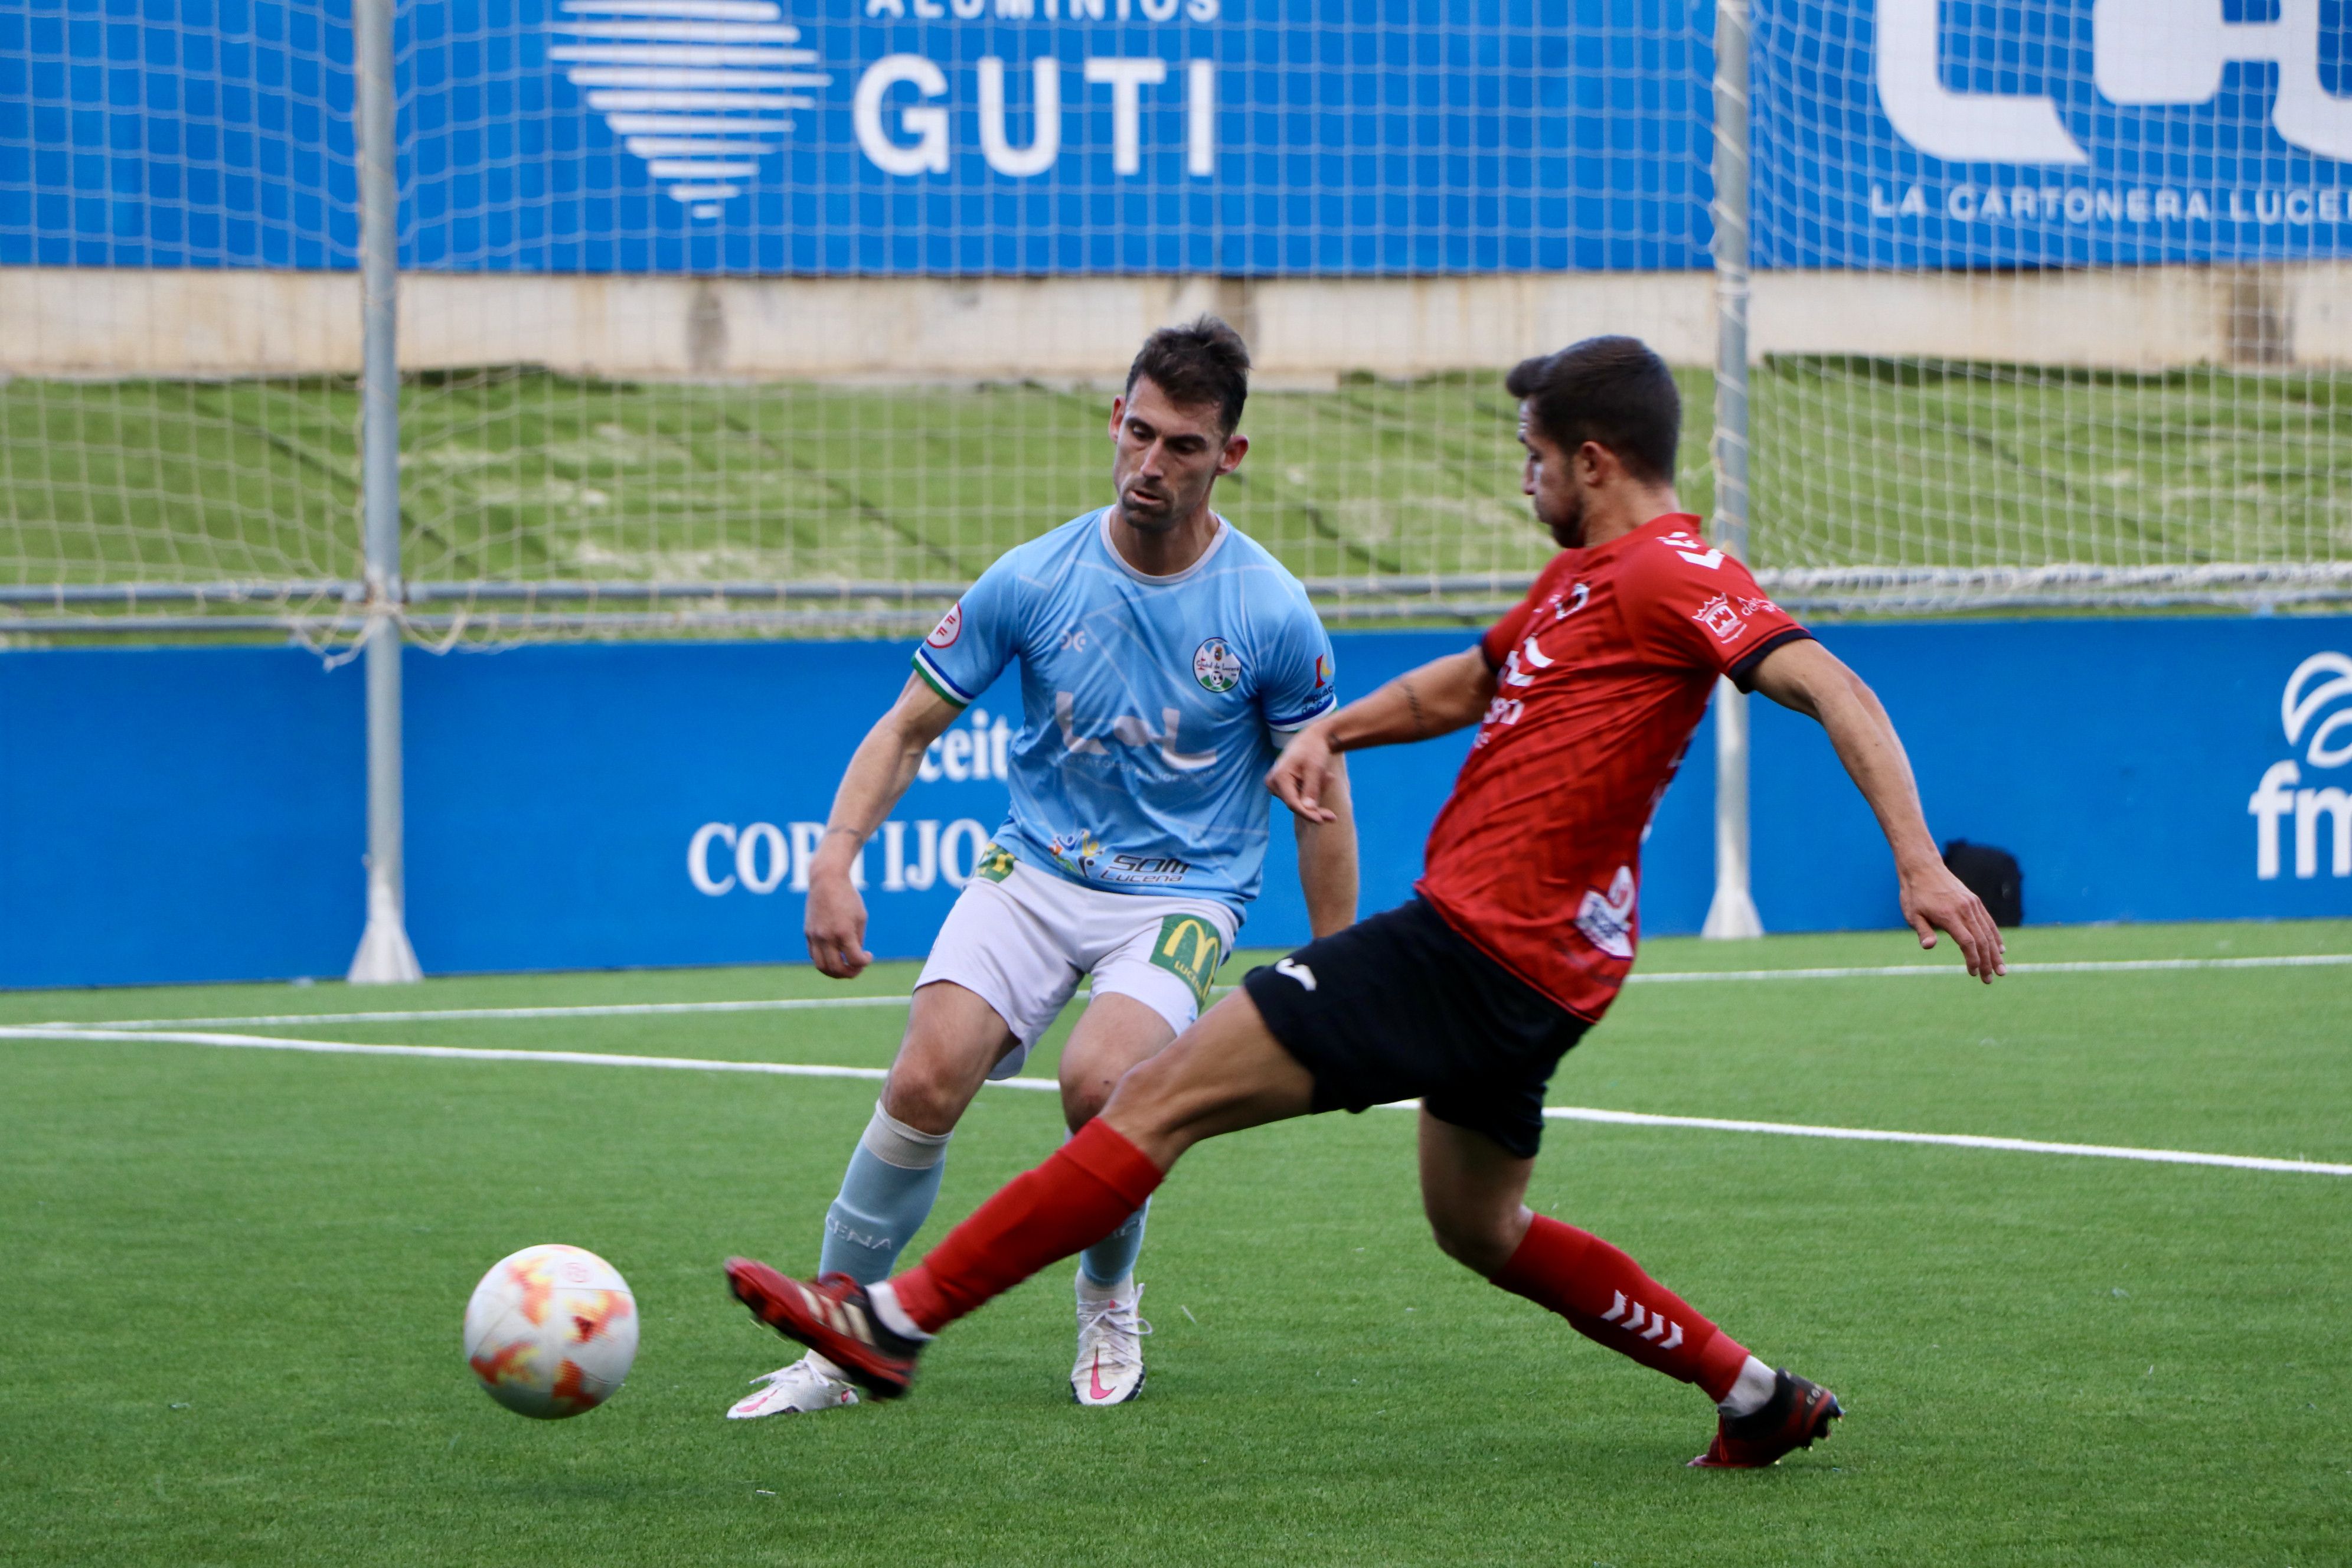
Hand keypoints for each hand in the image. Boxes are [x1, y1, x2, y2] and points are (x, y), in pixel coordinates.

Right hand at [803, 862, 872, 978]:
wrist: (826, 880)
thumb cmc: (848, 897)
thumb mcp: (860, 917)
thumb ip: (858, 940)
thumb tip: (855, 958)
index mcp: (844, 932)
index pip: (854, 960)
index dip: (864, 963)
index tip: (868, 956)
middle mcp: (827, 937)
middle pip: (836, 969)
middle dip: (850, 973)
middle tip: (857, 968)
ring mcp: (815, 936)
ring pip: (821, 967)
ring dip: (834, 972)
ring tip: (845, 968)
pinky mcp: (808, 933)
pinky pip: (814, 956)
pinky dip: (825, 961)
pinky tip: (834, 956)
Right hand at [1267, 724, 1339, 822]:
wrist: (1312, 738)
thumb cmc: (1314, 749)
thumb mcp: (1315, 769)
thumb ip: (1311, 790)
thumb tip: (1309, 810)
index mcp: (1279, 777)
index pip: (1293, 803)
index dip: (1308, 814)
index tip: (1322, 821)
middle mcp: (1274, 783)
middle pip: (1296, 804)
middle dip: (1315, 804)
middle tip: (1333, 817)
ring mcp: (1277, 785)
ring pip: (1300, 801)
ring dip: (1316, 793)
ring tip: (1328, 777)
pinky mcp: (1284, 787)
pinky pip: (1300, 796)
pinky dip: (1313, 790)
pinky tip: (1324, 777)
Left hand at [1899, 860, 2006, 982]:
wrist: (1923, 867)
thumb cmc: (1915, 894)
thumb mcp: (1912, 914)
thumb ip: (1923, 931)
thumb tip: (1929, 946)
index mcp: (1949, 915)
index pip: (1967, 942)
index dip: (1973, 959)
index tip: (1973, 973)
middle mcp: (1965, 910)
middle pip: (1982, 940)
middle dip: (1988, 962)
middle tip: (1990, 979)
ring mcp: (1972, 904)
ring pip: (1988, 932)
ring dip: (1996, 953)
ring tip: (2001, 970)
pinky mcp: (1974, 901)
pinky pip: (1988, 921)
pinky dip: (1996, 936)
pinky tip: (2000, 949)